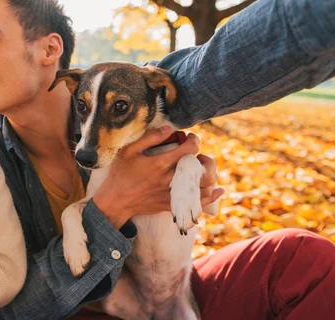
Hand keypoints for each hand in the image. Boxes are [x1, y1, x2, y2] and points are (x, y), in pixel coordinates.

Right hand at [93, 127, 222, 227]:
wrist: (115, 201)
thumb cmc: (121, 174)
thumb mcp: (129, 151)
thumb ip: (149, 138)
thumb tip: (169, 129)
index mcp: (160, 163)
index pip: (188, 149)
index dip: (194, 140)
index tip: (190, 138)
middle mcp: (169, 179)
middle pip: (201, 168)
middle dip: (205, 159)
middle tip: (199, 155)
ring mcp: (172, 194)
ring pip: (203, 187)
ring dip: (209, 175)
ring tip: (203, 169)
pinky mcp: (171, 205)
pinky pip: (197, 203)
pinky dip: (211, 197)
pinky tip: (218, 190)